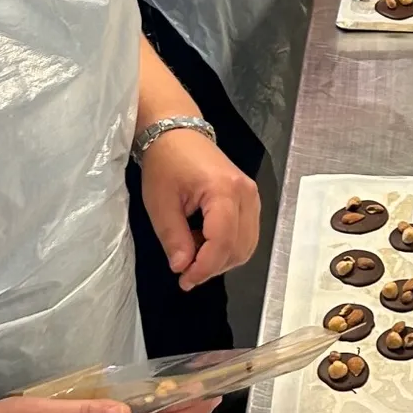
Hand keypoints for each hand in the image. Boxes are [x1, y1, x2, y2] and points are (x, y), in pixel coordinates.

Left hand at [139, 128, 260, 293]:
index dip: (205, 267)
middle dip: (214, 266)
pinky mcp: (250, 197)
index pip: (224, 242)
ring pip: (247, 244)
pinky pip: (246, 233)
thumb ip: (174, 238)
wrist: (176, 132)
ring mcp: (252, 195)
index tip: (184, 280)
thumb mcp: (160, 203)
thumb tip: (183, 268)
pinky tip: (204, 241)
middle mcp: (247, 194)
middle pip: (240, 247)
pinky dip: (227, 246)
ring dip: (221, 258)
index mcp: (224, 191)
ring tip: (193, 252)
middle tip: (185, 271)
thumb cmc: (165, 163)